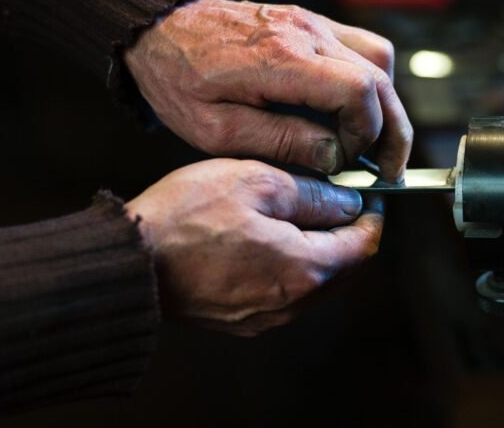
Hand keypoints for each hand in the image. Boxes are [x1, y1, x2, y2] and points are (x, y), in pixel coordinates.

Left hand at [124, 0, 412, 181]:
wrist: (159, 29)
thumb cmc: (179, 80)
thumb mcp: (217, 130)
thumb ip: (281, 142)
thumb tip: (336, 157)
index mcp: (282, 61)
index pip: (359, 92)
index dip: (367, 134)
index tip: (349, 163)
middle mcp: (305, 34)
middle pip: (380, 78)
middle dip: (393, 129)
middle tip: (389, 168)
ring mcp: (311, 22)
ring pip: (380, 58)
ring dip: (386, 103)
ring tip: (374, 141)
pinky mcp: (310, 21)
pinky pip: (361, 46)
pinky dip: (370, 81)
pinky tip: (354, 109)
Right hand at [125, 159, 382, 335]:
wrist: (130, 262)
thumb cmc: (187, 217)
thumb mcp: (256, 183)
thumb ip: (312, 195)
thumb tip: (347, 202)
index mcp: (304, 267)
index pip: (364, 247)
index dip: (372, 219)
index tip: (369, 199)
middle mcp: (292, 301)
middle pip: (346, 271)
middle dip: (351, 237)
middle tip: (341, 205)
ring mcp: (267, 316)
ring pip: (318, 285)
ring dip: (323, 255)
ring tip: (306, 220)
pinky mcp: (244, 321)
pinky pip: (289, 297)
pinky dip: (296, 271)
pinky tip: (275, 246)